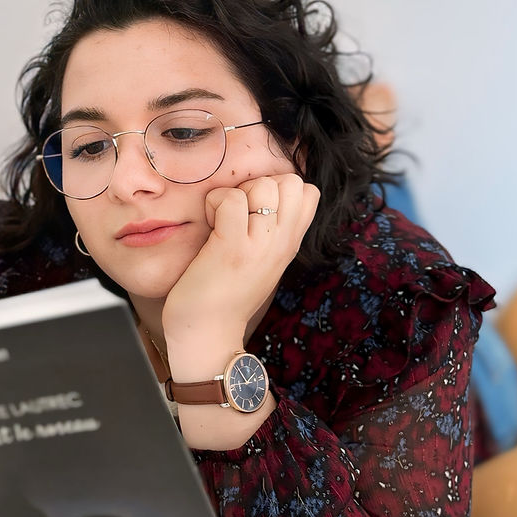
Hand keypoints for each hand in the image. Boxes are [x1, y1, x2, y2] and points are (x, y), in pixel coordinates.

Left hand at [161, 173, 319, 368]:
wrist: (208, 334)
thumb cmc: (226, 294)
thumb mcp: (263, 260)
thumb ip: (271, 231)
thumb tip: (262, 195)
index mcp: (290, 243)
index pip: (308, 192)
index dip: (279, 188)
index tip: (255, 210)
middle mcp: (282, 242)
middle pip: (291, 181)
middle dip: (260, 185)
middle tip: (238, 213)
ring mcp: (259, 245)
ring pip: (263, 186)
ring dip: (235, 194)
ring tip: (221, 220)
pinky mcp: (232, 247)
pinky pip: (231, 199)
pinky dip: (214, 203)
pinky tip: (209, 224)